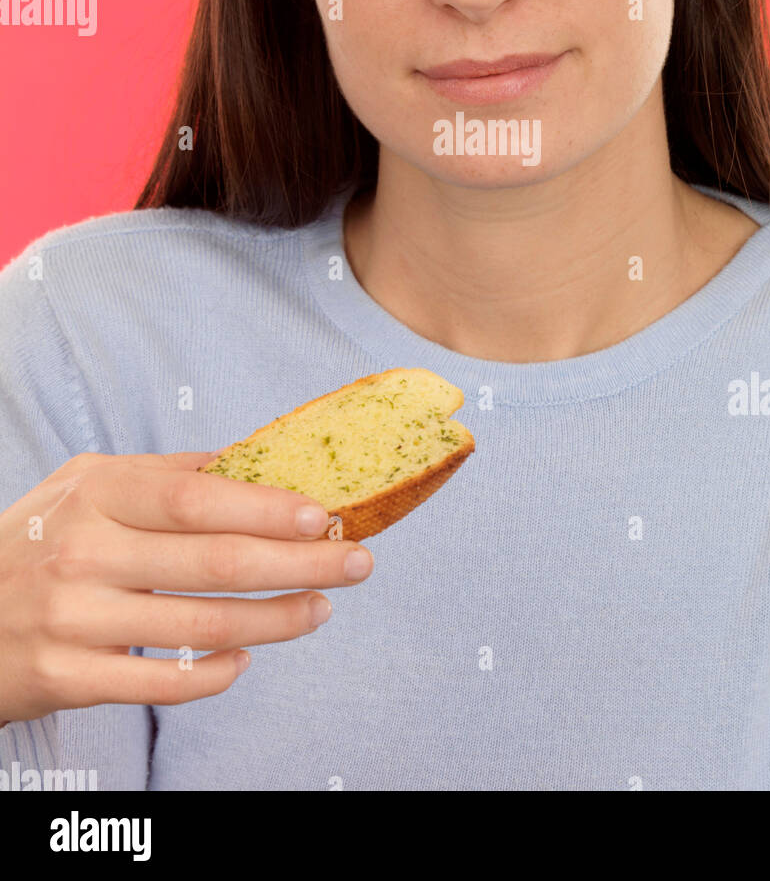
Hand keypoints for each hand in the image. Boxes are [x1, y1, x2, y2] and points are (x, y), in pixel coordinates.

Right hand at [0, 449, 373, 723]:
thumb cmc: (37, 541)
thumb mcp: (85, 485)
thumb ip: (166, 472)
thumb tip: (254, 461)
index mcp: (98, 494)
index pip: (198, 499)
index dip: (266, 508)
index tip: (323, 514)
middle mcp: (85, 553)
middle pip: (216, 562)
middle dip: (301, 563)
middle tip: (357, 561)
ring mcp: (75, 619)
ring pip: (202, 625)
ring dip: (277, 619)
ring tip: (321, 608)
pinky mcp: (69, 677)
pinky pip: (162, 684)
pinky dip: (217, 674)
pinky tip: (249, 658)